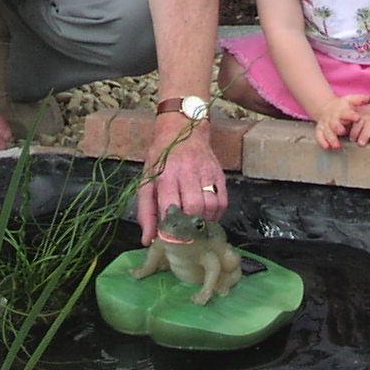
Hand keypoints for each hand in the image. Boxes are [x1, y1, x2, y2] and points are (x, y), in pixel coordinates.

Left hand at [136, 117, 225, 244]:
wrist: (182, 128)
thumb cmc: (161, 157)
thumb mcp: (146, 180)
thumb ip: (146, 211)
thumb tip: (147, 240)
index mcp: (166, 174)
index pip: (170, 207)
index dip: (171, 229)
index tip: (170, 241)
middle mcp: (187, 172)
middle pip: (194, 207)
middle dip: (190, 226)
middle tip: (185, 233)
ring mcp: (206, 172)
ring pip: (211, 205)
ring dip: (204, 221)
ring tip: (195, 225)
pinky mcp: (219, 173)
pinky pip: (223, 201)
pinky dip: (216, 215)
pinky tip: (206, 216)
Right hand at [314, 93, 369, 150]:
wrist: (326, 107)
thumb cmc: (343, 107)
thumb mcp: (351, 100)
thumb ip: (361, 100)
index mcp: (341, 110)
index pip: (346, 113)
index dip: (351, 115)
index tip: (357, 118)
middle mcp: (332, 117)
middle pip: (334, 123)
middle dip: (337, 127)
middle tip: (343, 132)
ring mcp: (325, 124)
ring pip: (327, 131)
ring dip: (331, 138)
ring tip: (337, 146)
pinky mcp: (320, 130)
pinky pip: (319, 136)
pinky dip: (322, 141)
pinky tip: (327, 147)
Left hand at [348, 101, 369, 146]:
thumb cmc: (364, 121)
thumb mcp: (356, 119)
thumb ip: (349, 125)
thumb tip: (339, 136)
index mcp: (362, 118)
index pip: (358, 123)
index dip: (355, 131)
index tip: (352, 139)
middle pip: (368, 126)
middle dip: (365, 134)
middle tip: (361, 143)